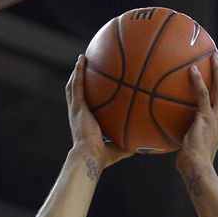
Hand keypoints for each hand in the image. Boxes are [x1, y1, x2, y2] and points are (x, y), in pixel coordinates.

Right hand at [66, 55, 132, 170]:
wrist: (90, 156)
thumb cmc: (102, 157)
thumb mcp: (118, 149)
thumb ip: (129, 145)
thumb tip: (144, 146)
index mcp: (85, 123)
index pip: (84, 107)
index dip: (86, 97)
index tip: (91, 89)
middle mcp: (78, 115)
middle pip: (75, 93)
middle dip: (78, 80)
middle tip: (84, 68)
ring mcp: (76, 109)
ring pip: (72, 86)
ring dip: (76, 72)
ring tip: (82, 59)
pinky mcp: (77, 106)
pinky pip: (77, 84)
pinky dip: (78, 71)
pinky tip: (82, 59)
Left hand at [175, 52, 217, 176]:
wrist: (197, 167)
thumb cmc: (193, 162)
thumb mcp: (194, 144)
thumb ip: (190, 133)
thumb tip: (176, 130)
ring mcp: (216, 117)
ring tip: (214, 56)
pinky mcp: (205, 118)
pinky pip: (203, 95)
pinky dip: (198, 81)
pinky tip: (192, 70)